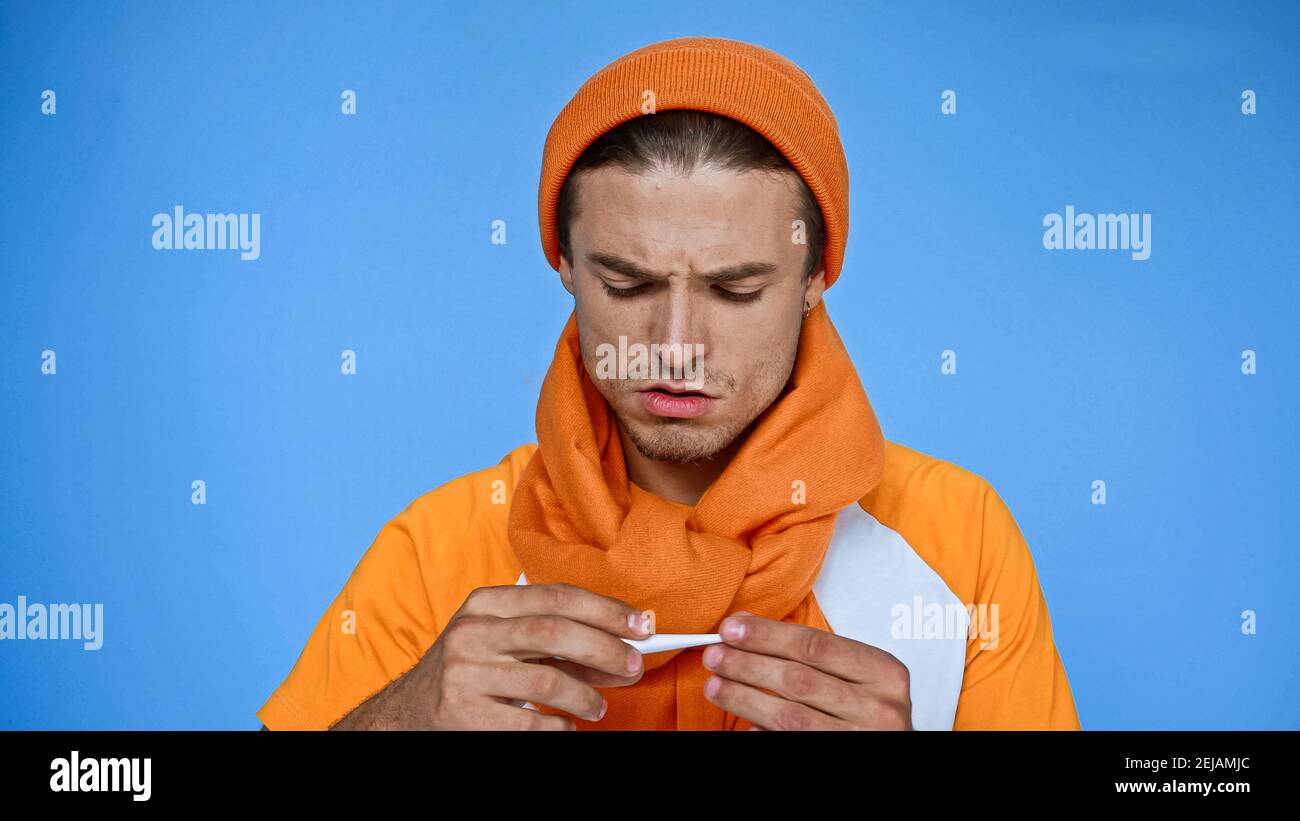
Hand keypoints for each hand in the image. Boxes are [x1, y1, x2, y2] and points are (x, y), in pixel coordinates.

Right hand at [332, 583, 653, 729]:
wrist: (411, 713)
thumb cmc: (474, 670)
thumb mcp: (504, 641)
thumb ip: (558, 640)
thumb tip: (625, 646)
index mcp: (485, 604)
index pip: (557, 597)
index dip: (606, 610)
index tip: (642, 625)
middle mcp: (472, 633)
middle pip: (555, 632)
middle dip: (605, 649)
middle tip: (634, 667)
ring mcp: (465, 674)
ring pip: (547, 683)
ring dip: (586, 698)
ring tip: (598, 708)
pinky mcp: (464, 715)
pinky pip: (530, 725)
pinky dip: (559, 728)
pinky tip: (566, 728)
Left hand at [700, 610, 911, 729]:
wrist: (893, 749)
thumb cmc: (873, 707)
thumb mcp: (857, 673)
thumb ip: (810, 652)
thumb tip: (748, 627)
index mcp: (883, 673)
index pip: (815, 646)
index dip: (768, 635)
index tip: (732, 628)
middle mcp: (877, 708)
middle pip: (798, 679)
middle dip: (749, 664)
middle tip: (715, 654)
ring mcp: (858, 737)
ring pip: (789, 716)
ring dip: (745, 697)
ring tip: (716, 685)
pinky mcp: (839, 757)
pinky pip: (791, 743)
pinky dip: (763, 731)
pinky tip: (743, 723)